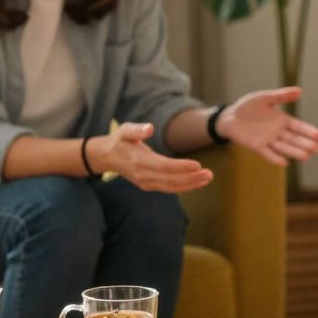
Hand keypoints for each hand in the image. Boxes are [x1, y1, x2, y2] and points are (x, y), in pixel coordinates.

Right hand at [90, 122, 213, 192]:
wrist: (107, 157)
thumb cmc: (119, 140)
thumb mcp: (125, 130)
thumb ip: (137, 130)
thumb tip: (149, 128)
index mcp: (139, 161)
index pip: (163, 166)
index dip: (181, 167)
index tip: (197, 165)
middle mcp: (143, 175)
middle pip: (170, 180)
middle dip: (191, 178)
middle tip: (209, 174)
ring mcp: (145, 183)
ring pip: (171, 187)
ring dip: (191, 184)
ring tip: (208, 178)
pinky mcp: (148, 185)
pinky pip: (169, 188)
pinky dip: (184, 187)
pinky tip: (197, 182)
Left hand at [216, 86, 317, 165]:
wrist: (230, 116)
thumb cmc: (248, 106)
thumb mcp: (264, 98)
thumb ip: (281, 96)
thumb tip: (299, 91)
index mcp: (282, 120)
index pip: (299, 127)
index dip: (309, 131)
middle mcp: (278, 132)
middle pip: (294, 139)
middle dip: (305, 144)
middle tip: (317, 148)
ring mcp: (268, 140)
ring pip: (284, 147)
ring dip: (294, 152)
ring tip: (306, 156)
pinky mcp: (257, 146)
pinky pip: (268, 153)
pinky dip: (275, 158)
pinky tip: (284, 162)